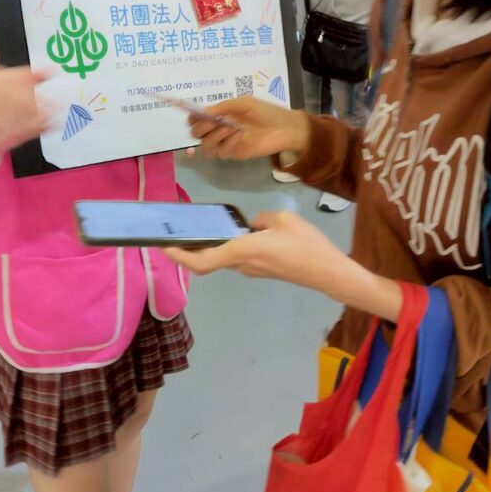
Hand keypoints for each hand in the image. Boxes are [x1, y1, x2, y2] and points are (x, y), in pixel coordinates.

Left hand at [163, 210, 403, 320]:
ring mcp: (251, 270)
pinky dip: (226, 247)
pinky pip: (236, 256)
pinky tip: (230, 231)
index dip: (178, 255)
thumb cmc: (307, 246)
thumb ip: (261, 219)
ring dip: (208, 247)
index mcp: (242, 250)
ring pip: (222, 257)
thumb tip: (252, 225)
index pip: (201, 260)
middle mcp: (241, 264)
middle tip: (173, 233)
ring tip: (198, 227)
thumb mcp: (283, 220)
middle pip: (207, 260)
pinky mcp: (261, 269)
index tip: (162, 246)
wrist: (328, 272)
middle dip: (188, 249)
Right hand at [187, 96, 309, 160]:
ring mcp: (226, 142)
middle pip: (196, 134)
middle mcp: (219, 129)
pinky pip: (222, 152)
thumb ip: (222, 107)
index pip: (196, 119)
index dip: (192, 119)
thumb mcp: (243, 103)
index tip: (196, 116)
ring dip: (214, 136)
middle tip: (214, 122)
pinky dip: (228, 143)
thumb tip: (203, 112)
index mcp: (220, 115)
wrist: (284, 128)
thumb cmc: (265, 112)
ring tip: (230, 129)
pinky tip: (240, 137)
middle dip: (201, 128)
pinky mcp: (234, 153)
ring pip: (205, 145)